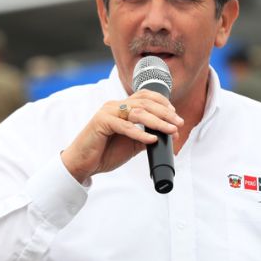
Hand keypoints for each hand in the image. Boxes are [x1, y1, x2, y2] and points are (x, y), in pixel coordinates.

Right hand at [61, 89, 183, 182]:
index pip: (145, 96)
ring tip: (170, 130)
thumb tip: (168, 135)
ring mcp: (108, 112)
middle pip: (145, 103)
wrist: (82, 164)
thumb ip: (147, 136)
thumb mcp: (131, 144)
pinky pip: (125, 126)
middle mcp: (115, 106)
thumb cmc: (105, 153)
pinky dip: (140, 133)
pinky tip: (151, 139)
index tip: (175, 114)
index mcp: (122, 107)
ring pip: (138, 112)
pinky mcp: (101, 122)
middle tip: (178, 123)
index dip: (162, 102)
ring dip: (158, 122)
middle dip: (165, 113)